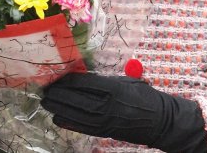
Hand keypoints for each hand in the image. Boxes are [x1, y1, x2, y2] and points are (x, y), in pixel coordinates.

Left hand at [41, 73, 206, 152]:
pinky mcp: (106, 131)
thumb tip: (83, 78)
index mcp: (114, 89)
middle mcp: (108, 106)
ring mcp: (106, 121)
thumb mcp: (127, 82)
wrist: (161, 121)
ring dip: (59, 108)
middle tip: (45, 89)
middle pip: (76, 99)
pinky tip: (57, 118)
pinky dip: (68, 123)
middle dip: (58, 94)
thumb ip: (105, 80)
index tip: (56, 75)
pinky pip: (83, 128)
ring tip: (46, 102)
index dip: (67, 80)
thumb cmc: (145, 97)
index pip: (84, 84)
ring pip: (76, 114)